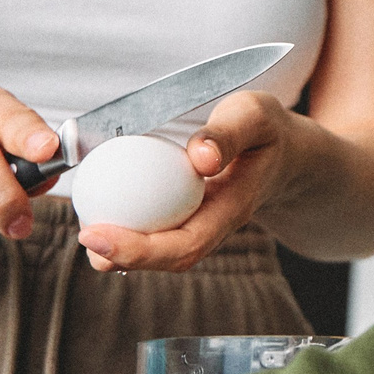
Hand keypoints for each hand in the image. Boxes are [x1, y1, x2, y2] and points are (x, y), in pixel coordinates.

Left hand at [76, 91, 300, 273]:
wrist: (288, 153)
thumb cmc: (267, 129)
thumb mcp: (254, 115)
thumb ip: (229, 134)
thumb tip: (200, 158)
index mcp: (233, 207)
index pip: (187, 243)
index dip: (141, 249)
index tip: (97, 233)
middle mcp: (217, 226)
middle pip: (172, 257)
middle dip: (125, 257)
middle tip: (85, 236)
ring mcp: (205, 225)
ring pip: (164, 251)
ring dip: (124, 250)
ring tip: (87, 234)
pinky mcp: (192, 218)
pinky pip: (161, 231)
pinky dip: (131, 228)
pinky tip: (104, 213)